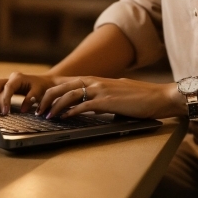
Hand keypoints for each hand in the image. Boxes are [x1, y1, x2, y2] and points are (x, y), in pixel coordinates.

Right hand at [0, 72, 57, 114]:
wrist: (44, 82)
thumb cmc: (42, 87)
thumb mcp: (40, 92)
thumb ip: (31, 99)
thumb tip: (22, 109)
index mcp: (19, 78)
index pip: (8, 87)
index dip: (5, 99)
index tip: (5, 112)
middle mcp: (11, 78)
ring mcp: (7, 81)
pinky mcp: (5, 86)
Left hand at [38, 77, 180, 120]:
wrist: (159, 97)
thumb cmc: (140, 98)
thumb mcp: (117, 94)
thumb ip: (102, 98)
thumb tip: (92, 107)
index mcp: (97, 80)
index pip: (68, 83)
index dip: (53, 92)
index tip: (43, 102)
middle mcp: (96, 81)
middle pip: (63, 86)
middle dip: (47, 98)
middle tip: (38, 110)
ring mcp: (101, 89)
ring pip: (70, 94)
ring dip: (56, 106)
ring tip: (47, 116)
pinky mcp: (107, 101)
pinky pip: (84, 105)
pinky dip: (71, 111)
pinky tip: (65, 118)